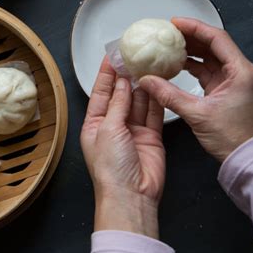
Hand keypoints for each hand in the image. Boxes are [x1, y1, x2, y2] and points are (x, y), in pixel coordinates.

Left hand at [80, 57, 165, 237]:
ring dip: (142, 86)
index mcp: (94, 125)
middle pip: (120, 95)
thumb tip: (122, 82)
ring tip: (147, 65)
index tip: (113, 55)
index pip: (101, 92)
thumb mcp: (108, 129)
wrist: (132, 196)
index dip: (106, 73)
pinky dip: (156, 99)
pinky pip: (154, 114)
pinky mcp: (151, 137)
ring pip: (138, 102)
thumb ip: (118, 104)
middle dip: (126, 76)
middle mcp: (113, 127)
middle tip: (134, 57)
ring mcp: (133, 132)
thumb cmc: (111, 170)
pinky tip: (158, 84)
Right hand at [139, 18, 252, 162]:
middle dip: (191, 37)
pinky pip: (210, 71)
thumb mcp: (197, 114)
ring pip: (211, 57)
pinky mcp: (230, 90)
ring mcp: (237, 81)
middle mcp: (242, 73)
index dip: (194, 28)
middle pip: (214, 45)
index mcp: (242, 72)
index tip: (176, 23)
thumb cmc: (234, 139)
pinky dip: (195, 66)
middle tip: (170, 32)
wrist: (247, 159)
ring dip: (192, 52)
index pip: (217, 38)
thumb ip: (169, 95)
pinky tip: (179, 65)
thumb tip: (148, 81)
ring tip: (171, 47)